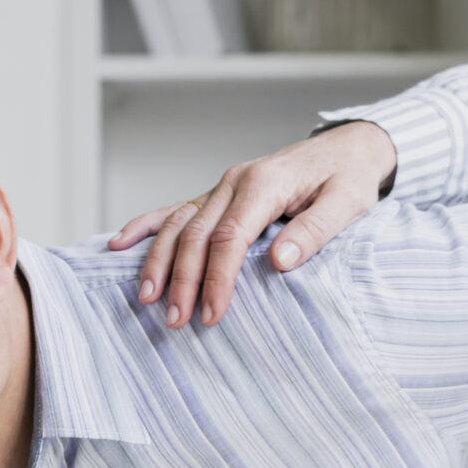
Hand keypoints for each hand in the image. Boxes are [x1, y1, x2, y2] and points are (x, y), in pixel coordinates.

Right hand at [108, 120, 396, 328]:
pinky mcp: (219, 193)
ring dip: (158, 261)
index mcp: (264, 184)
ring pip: (178, 223)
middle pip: (195, 234)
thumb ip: (315, 230)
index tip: (213, 312)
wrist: (347, 148)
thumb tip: (280, 260)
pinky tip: (119, 242)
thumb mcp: (347, 203)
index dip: (217, 277)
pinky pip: (176, 209)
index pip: (230, 237)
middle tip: (174, 319)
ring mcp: (222, 186)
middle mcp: (234, 181)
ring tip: (145, 298)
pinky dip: (147, 225)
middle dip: (182, 279)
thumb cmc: (348, 178)